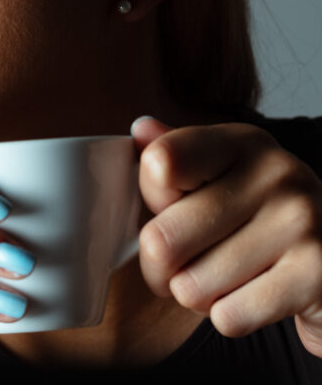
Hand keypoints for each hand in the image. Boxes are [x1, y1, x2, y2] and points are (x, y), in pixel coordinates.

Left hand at [132, 116, 321, 355]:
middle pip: (161, 240)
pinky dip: (229, 317)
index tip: (175, 206)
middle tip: (185, 263)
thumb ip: (175, 155)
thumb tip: (140, 129)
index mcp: (241, 142)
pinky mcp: (317, 274)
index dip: (153, 201)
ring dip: (197, 295)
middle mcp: (275, 173)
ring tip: (226, 278)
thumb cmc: (257, 217)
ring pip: (190, 287)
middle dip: (160, 268)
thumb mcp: (219, 175)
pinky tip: (253, 297)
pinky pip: (228, 316)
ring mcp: (301, 222)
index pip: (158, 164)